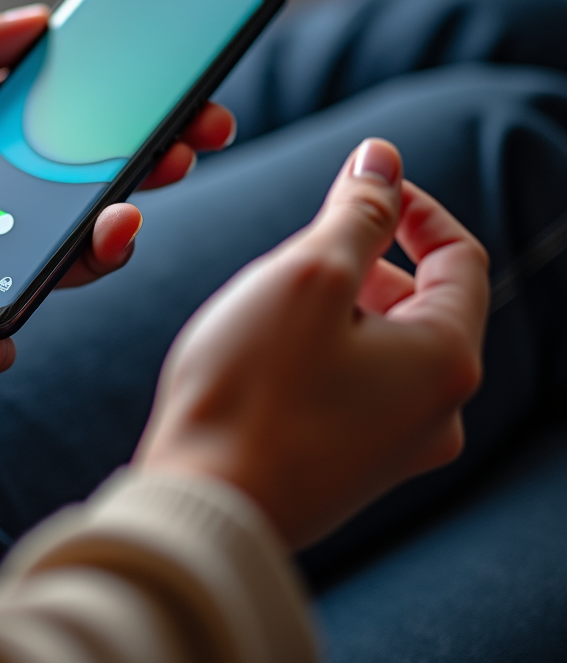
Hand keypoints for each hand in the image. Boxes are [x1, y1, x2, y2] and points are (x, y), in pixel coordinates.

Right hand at [135, 139, 489, 549]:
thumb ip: (357, 212)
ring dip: (339, 310)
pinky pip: (353, 389)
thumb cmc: (250, 392)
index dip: (415, 208)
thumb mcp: (308, 275)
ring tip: (273, 309)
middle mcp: (436, 412)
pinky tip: (265, 362)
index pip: (460, 258)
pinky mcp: (351, 470)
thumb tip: (384, 159)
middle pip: (420, 304)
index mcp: (445, 360)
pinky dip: (322, 356)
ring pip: (382, 347)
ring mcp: (394, 449)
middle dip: (366, 262)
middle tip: (300, 254)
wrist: (200, 503)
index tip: (364, 183)